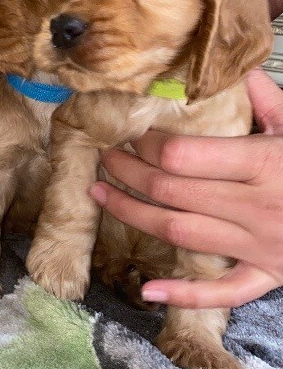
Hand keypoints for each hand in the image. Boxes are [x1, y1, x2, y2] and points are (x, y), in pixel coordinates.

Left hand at [89, 68, 282, 307]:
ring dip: (133, 215)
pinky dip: (184, 296)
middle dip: (128, 172)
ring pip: (180, 234)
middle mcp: (256, 206)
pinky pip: (223, 293)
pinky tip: (147, 290)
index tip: (132, 131)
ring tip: (102, 194)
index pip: (183, 155)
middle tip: (104, 156)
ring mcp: (261, 247)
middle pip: (170, 191)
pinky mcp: (271, 277)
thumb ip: (272, 103)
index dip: (148, 143)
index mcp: (264, 164)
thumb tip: (242, 72)